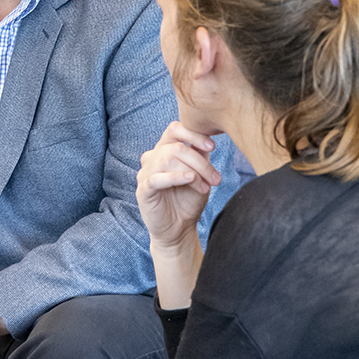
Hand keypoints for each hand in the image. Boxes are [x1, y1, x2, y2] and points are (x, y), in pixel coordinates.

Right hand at [136, 121, 219, 251]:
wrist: (179, 229)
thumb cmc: (188, 201)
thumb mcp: (199, 175)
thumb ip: (200, 157)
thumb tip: (206, 141)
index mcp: (164, 150)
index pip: (174, 129)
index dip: (193, 134)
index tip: (212, 146)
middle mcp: (152, 158)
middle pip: (176, 147)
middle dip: (200, 162)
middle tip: (215, 178)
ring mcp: (145, 173)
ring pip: (167, 160)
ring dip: (192, 171)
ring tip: (205, 186)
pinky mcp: (143, 189)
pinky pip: (156, 178)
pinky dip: (175, 176)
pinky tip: (190, 180)